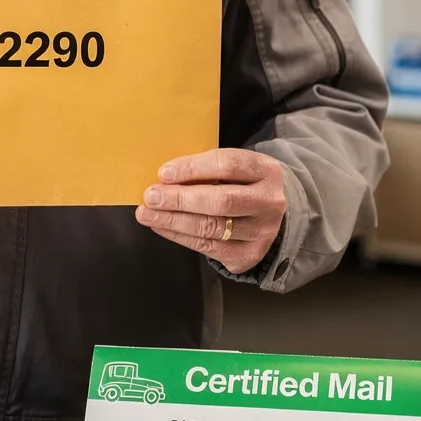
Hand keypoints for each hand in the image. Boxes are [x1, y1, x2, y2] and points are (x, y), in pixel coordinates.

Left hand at [136, 149, 287, 274]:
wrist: (273, 218)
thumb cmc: (244, 186)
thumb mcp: (237, 170)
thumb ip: (208, 170)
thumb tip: (165, 177)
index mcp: (267, 171)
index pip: (228, 165)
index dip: (193, 168)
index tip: (164, 173)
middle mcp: (269, 202)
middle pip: (221, 201)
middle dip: (180, 199)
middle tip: (151, 196)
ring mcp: (261, 232)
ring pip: (212, 227)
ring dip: (173, 220)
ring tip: (147, 214)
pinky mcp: (248, 255)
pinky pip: (207, 247)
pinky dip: (180, 236)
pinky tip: (162, 227)